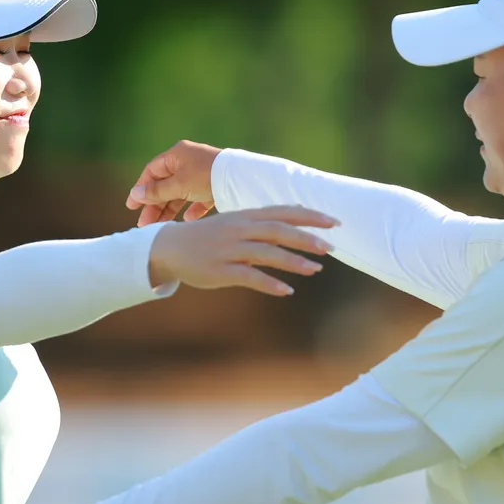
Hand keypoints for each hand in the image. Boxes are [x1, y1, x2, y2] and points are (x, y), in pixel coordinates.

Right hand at [127, 139, 221, 226]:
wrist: (240, 178)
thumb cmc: (206, 176)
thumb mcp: (178, 185)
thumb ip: (156, 192)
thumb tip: (135, 195)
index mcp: (177, 154)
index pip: (152, 171)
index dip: (141, 189)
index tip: (132, 206)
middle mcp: (188, 161)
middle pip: (165, 185)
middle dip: (155, 205)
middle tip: (144, 224)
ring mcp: (202, 173)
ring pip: (181, 193)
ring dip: (170, 209)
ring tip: (161, 226)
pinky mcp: (215, 184)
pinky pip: (199, 197)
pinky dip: (192, 208)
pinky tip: (188, 219)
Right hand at [148, 206, 336, 296]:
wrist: (169, 248)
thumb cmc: (209, 237)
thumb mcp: (236, 224)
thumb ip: (264, 224)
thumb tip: (297, 222)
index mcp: (245, 216)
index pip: (283, 212)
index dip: (309, 216)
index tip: (334, 221)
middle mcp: (239, 229)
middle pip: (278, 230)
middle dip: (306, 238)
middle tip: (330, 247)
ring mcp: (229, 249)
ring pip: (266, 253)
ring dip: (292, 261)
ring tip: (315, 269)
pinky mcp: (220, 270)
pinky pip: (248, 277)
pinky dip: (269, 284)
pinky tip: (286, 291)